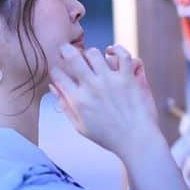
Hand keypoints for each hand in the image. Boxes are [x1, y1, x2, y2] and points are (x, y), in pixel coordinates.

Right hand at [49, 43, 161, 157]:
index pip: (58, 74)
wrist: (135, 140)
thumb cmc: (107, 136)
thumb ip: (65, 105)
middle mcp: (91, 87)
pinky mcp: (127, 79)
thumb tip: (53, 86)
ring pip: (94, 53)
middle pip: (72, 56)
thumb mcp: (80, 126)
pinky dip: (117, 49)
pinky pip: (122, 55)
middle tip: (68, 51)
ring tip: (93, 60)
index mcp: (78, 100)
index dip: (55, 69)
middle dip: (66, 50)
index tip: (60, 70)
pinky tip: (112, 52)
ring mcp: (110, 81)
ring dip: (91, 53)